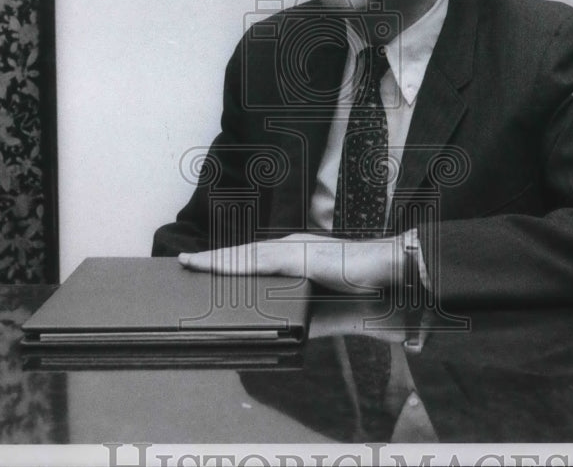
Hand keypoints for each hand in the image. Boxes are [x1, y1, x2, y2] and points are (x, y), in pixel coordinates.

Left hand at [178, 232, 405, 294]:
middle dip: (213, 259)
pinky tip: (213, 267)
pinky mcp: (297, 257)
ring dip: (215, 260)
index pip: (254, 258)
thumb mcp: (325, 299)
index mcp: (296, 254)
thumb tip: (290, 327)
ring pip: (243, 255)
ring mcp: (293, 249)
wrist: (388, 268)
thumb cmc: (363, 284)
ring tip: (188, 264)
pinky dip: (231, 264)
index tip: (204, 266)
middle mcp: (291, 246)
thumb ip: (305, 311)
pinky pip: (255, 262)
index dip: (228, 261)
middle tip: (184, 263)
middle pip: (243, 253)